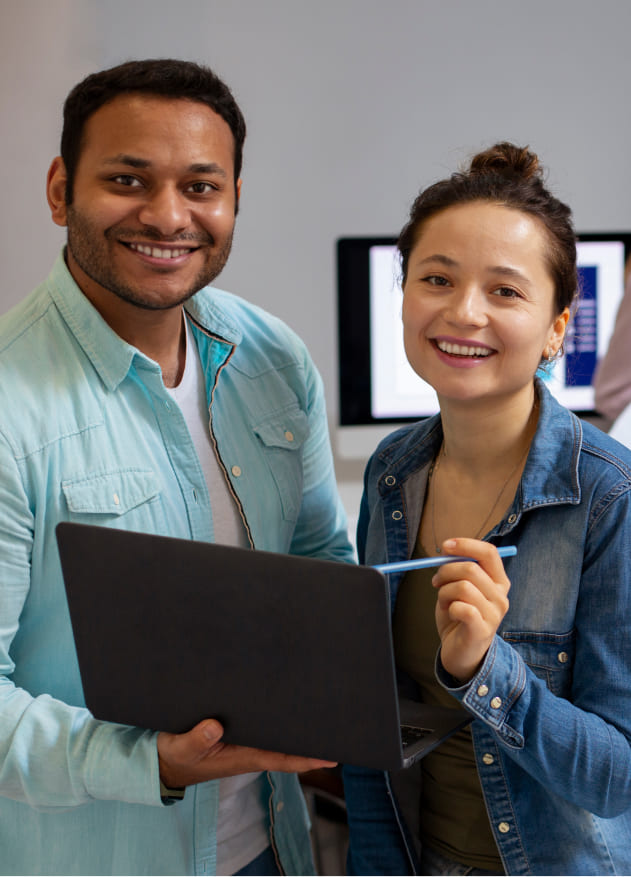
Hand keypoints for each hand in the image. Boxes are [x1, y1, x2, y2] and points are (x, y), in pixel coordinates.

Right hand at [157, 719, 336, 788]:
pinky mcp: (238, 731)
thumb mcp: (181, 748)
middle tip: (336, 720)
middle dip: (310, 734)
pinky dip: (278, 713)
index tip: (331, 755)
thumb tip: (215, 726)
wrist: (165, 759)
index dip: (307, 758)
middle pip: (288, 743)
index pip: (282, 758)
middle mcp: (251, 748)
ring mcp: (246, 740)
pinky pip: (266, 724)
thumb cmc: (176, 755)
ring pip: (279, 732)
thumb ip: (196, 739)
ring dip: (296, 723)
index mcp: (243, 756)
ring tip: (321, 705)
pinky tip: (288, 700)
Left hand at [432, 538, 510, 683]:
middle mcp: (501, 596)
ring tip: (443, 602)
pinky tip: (450, 614)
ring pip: (463, 587)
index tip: (445, 546)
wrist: (461, 652)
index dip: (466, 545)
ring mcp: (494, 614)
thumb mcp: (460, 587)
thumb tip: (447, 549)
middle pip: (471, 568)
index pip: (489, 553)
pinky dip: (449, 607)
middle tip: (436, 581)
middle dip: (445, 571)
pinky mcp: (482, 630)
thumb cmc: (459, 615)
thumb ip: (459, 569)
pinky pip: (461, 607)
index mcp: (498, 581)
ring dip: (444, 592)